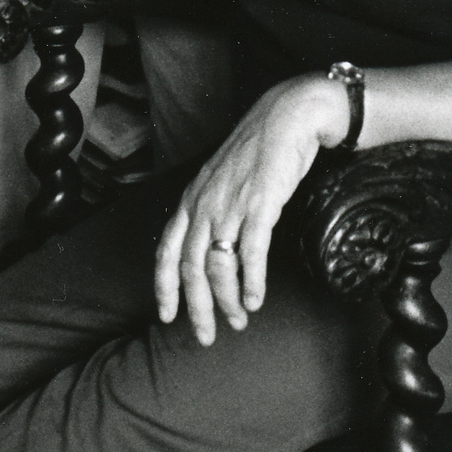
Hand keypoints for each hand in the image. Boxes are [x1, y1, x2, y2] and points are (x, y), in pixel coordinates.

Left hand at [154, 78, 345, 344]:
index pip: (166, 252)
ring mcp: (230, 205)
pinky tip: (256, 299)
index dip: (164, 288)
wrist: (287, 116)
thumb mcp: (220, 179)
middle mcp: (204, 205)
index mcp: (191, 200)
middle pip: (190, 269)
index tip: (167, 316)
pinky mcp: (259, 205)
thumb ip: (210, 209)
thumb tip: (209, 246)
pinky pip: (250, 253)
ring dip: (228, 300)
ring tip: (240, 318)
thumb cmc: (258, 149)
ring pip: (219, 266)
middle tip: (206, 335)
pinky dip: (252, 282)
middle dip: (197, 308)